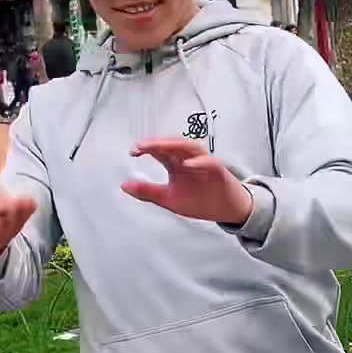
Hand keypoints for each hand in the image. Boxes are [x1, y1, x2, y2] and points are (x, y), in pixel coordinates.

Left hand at [123, 138, 252, 224]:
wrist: (226, 209)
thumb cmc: (201, 200)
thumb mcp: (169, 199)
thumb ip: (148, 192)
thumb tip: (125, 185)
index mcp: (176, 164)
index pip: (159, 151)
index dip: (146, 148)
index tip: (133, 152)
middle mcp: (188, 159)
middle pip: (172, 145)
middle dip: (157, 143)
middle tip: (142, 146)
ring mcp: (204, 162)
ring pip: (189, 147)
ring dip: (174, 146)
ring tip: (159, 147)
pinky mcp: (218, 170)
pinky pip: (209, 163)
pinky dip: (199, 162)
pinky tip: (188, 164)